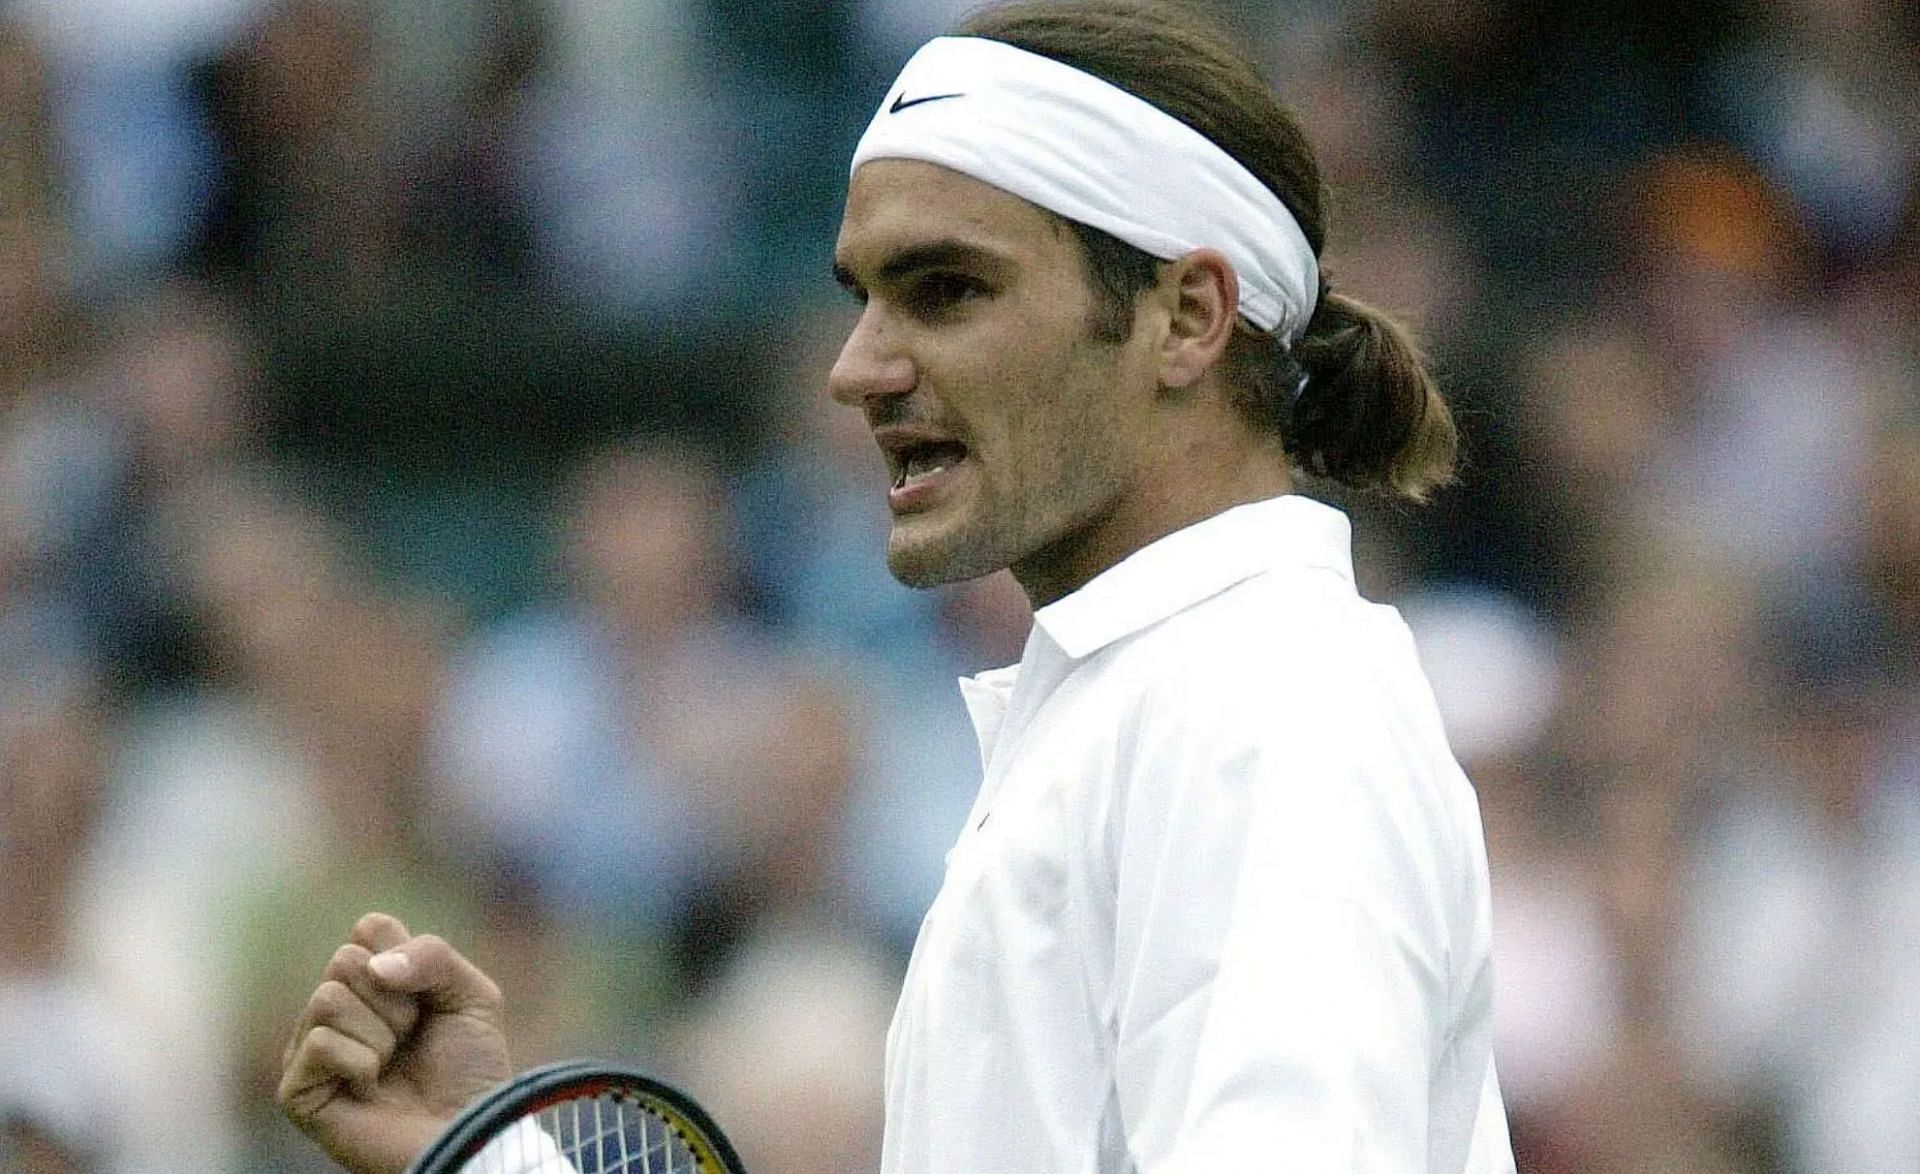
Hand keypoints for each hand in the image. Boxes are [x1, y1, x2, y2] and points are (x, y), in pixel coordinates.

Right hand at [280, 913, 513, 1172]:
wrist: (468, 1132)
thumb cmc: (471, 1070)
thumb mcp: (472, 995)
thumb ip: (432, 955)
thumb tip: (374, 965)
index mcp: (372, 981)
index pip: (369, 927)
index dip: (408, 958)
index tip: (428, 998)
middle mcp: (335, 1010)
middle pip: (345, 960)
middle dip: (396, 1000)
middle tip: (411, 1037)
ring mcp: (310, 1049)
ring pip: (326, 997)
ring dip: (379, 1033)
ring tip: (392, 1063)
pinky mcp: (297, 1090)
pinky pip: (318, 1042)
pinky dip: (360, 1061)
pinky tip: (372, 1085)